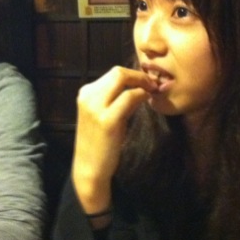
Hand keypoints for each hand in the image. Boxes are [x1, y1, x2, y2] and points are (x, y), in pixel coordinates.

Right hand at [72, 66, 156, 213]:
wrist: (90, 168)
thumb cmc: (101, 141)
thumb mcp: (106, 115)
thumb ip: (117, 98)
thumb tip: (140, 85)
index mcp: (86, 93)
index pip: (113, 73)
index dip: (133, 75)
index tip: (147, 82)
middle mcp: (88, 96)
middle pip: (117, 72)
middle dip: (138, 75)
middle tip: (153, 84)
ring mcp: (95, 107)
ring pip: (121, 79)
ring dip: (141, 82)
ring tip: (152, 91)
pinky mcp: (107, 120)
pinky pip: (129, 97)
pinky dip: (141, 95)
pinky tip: (147, 100)